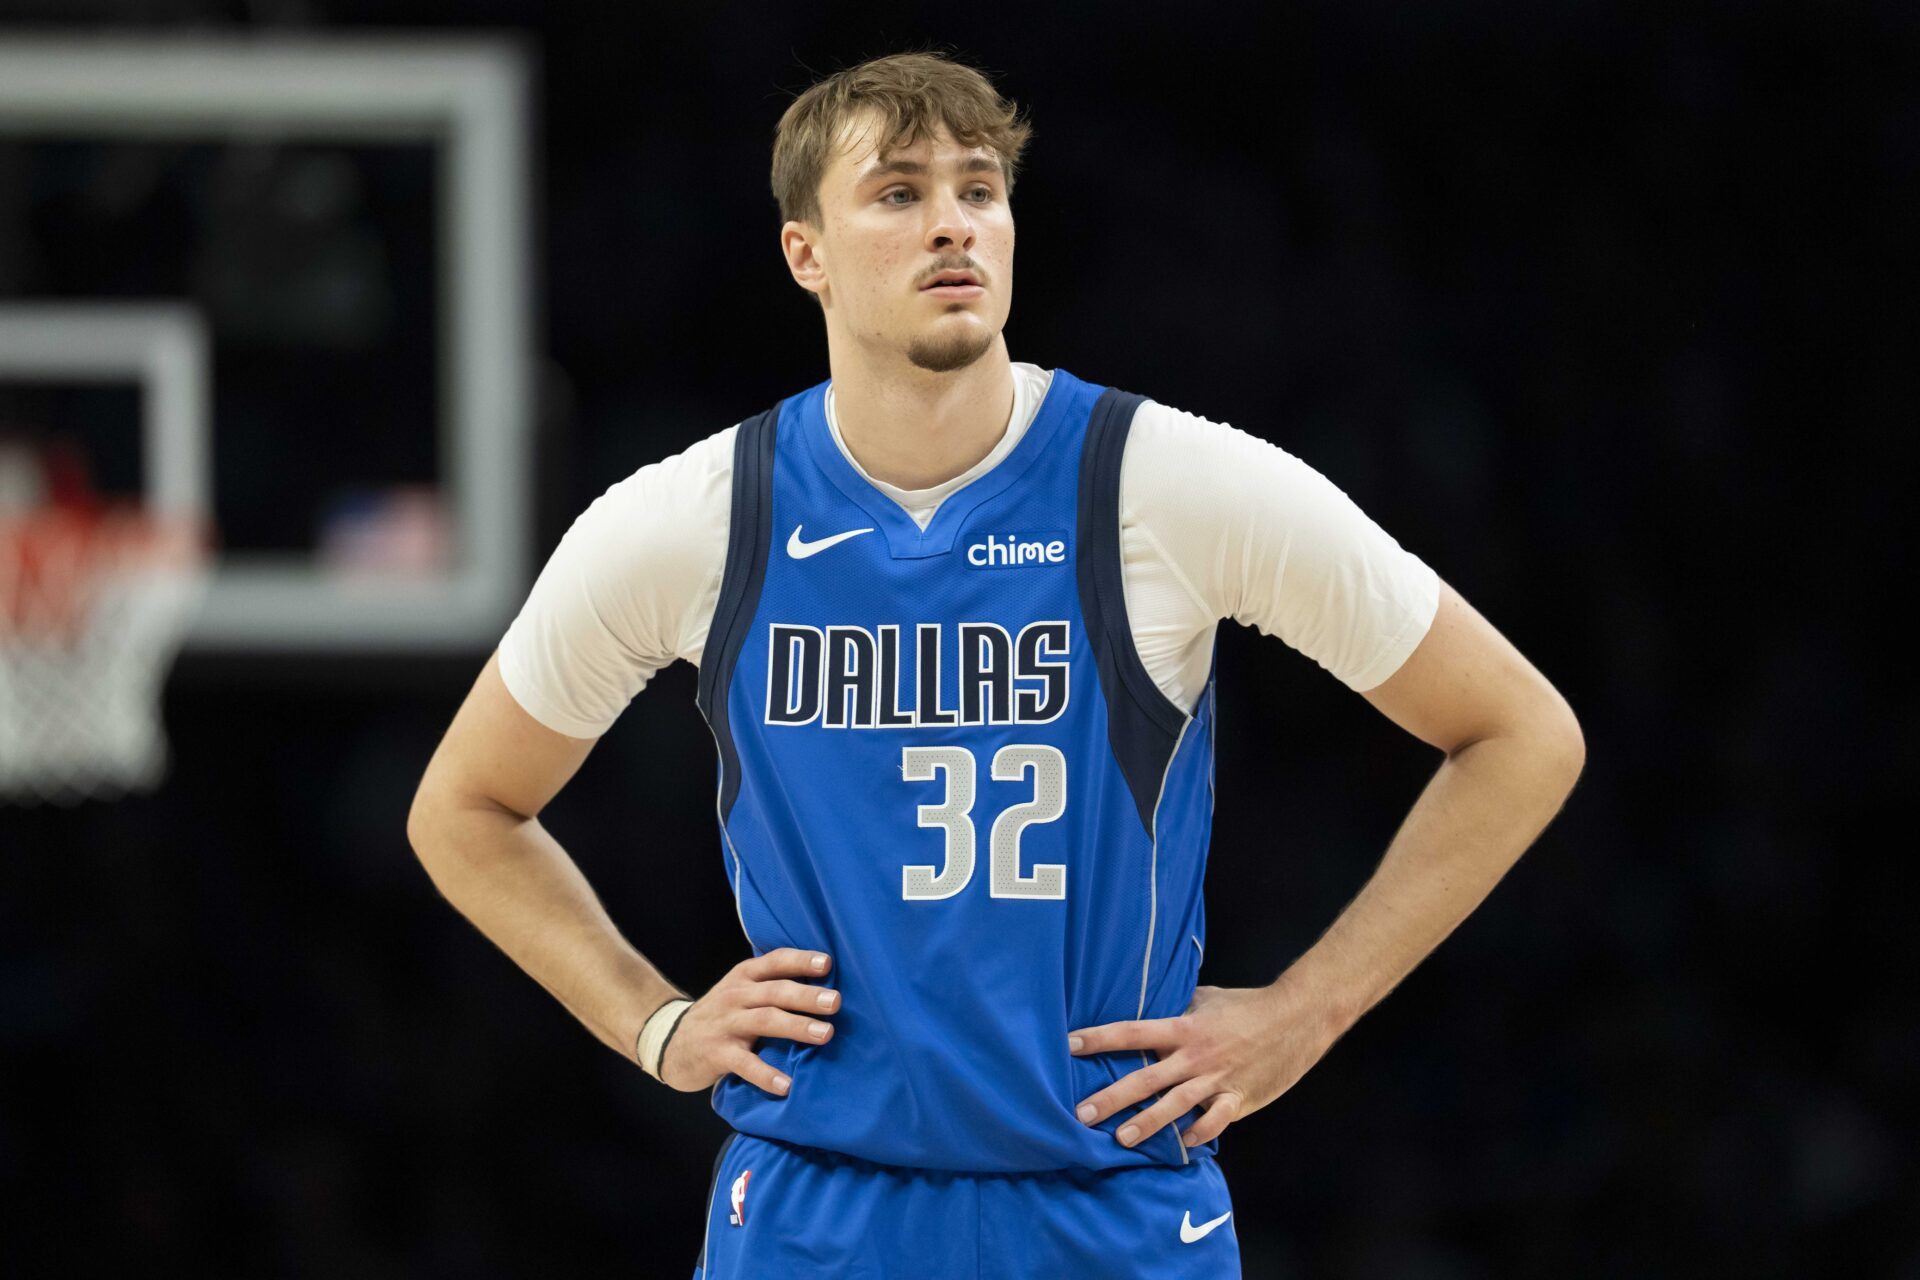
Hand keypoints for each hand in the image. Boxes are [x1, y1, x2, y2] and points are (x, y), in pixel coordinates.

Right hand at [658, 948, 839, 1095]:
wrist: (671, 1041)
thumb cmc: (722, 1014)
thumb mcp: (740, 991)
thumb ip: (772, 984)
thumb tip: (824, 985)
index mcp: (744, 976)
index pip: (775, 961)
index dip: (800, 961)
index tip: (827, 963)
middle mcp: (735, 995)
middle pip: (775, 992)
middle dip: (806, 996)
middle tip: (835, 1002)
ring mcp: (725, 1024)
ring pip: (764, 1021)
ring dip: (796, 1027)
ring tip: (825, 1035)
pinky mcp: (717, 1053)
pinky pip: (744, 1064)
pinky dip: (766, 1075)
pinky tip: (786, 1085)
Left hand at [1068, 981, 1337, 1149]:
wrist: (1297, 1017)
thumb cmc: (1247, 1005)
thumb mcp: (1206, 998)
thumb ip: (1177, 1008)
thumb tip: (1149, 1006)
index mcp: (1184, 1027)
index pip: (1133, 1032)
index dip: (1100, 1038)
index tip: (1069, 1044)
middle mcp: (1195, 1055)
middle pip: (1146, 1078)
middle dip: (1112, 1097)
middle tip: (1081, 1113)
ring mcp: (1218, 1079)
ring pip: (1175, 1105)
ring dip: (1147, 1123)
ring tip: (1120, 1139)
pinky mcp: (1240, 1097)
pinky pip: (1216, 1120)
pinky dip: (1200, 1133)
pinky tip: (1184, 1144)